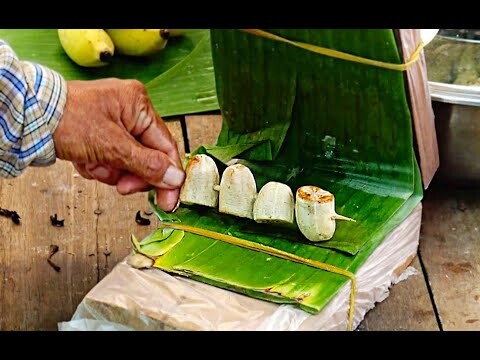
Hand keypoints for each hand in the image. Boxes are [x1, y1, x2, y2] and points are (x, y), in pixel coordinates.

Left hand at [53, 78, 184, 211]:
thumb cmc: (65, 120)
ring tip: (94, 165)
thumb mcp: (111, 146)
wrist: (29, 118)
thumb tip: (175, 178)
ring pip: (129, 162)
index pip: (165, 146)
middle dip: (131, 174)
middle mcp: (131, 111)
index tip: (169, 200)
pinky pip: (113, 160)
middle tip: (122, 186)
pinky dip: (100, 167)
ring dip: (112, 171)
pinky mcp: (103, 134)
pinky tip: (87, 161)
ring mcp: (116, 122)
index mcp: (138, 104)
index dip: (169, 176)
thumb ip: (146, 164)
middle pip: (148, 157)